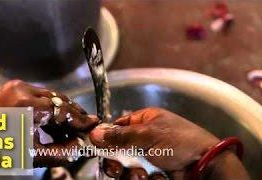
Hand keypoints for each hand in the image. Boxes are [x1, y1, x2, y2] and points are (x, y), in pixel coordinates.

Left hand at [0, 80, 98, 166]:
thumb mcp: (32, 155)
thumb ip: (61, 151)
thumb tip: (80, 145)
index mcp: (26, 105)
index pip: (65, 110)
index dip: (81, 119)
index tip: (93, 125)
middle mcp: (23, 89)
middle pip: (60, 100)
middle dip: (74, 115)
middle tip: (83, 128)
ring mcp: (17, 86)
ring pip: (52, 97)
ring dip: (62, 112)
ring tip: (69, 128)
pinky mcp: (14, 87)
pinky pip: (40, 96)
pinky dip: (50, 108)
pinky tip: (53, 122)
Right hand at [89, 107, 219, 178]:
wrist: (205, 166)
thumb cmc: (180, 142)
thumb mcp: (148, 134)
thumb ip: (119, 136)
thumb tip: (94, 133)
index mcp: (144, 121)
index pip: (117, 126)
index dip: (107, 136)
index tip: (98, 147)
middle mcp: (144, 138)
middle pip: (117, 151)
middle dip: (116, 162)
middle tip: (117, 168)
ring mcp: (149, 157)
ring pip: (126, 168)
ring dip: (131, 174)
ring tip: (142, 175)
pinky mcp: (154, 172)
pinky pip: (138, 177)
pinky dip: (146, 179)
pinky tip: (157, 177)